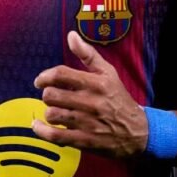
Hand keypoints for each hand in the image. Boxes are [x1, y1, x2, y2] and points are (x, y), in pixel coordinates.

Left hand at [32, 31, 147, 156]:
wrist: (138, 131)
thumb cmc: (119, 99)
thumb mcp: (108, 72)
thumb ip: (88, 54)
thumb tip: (71, 36)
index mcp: (96, 83)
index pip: (61, 75)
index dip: (45, 76)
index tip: (40, 80)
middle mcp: (91, 102)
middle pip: (52, 95)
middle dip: (47, 94)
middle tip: (52, 96)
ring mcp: (87, 123)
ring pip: (52, 114)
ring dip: (48, 112)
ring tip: (54, 111)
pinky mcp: (84, 140)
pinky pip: (56, 136)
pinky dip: (42, 131)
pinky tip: (38, 126)